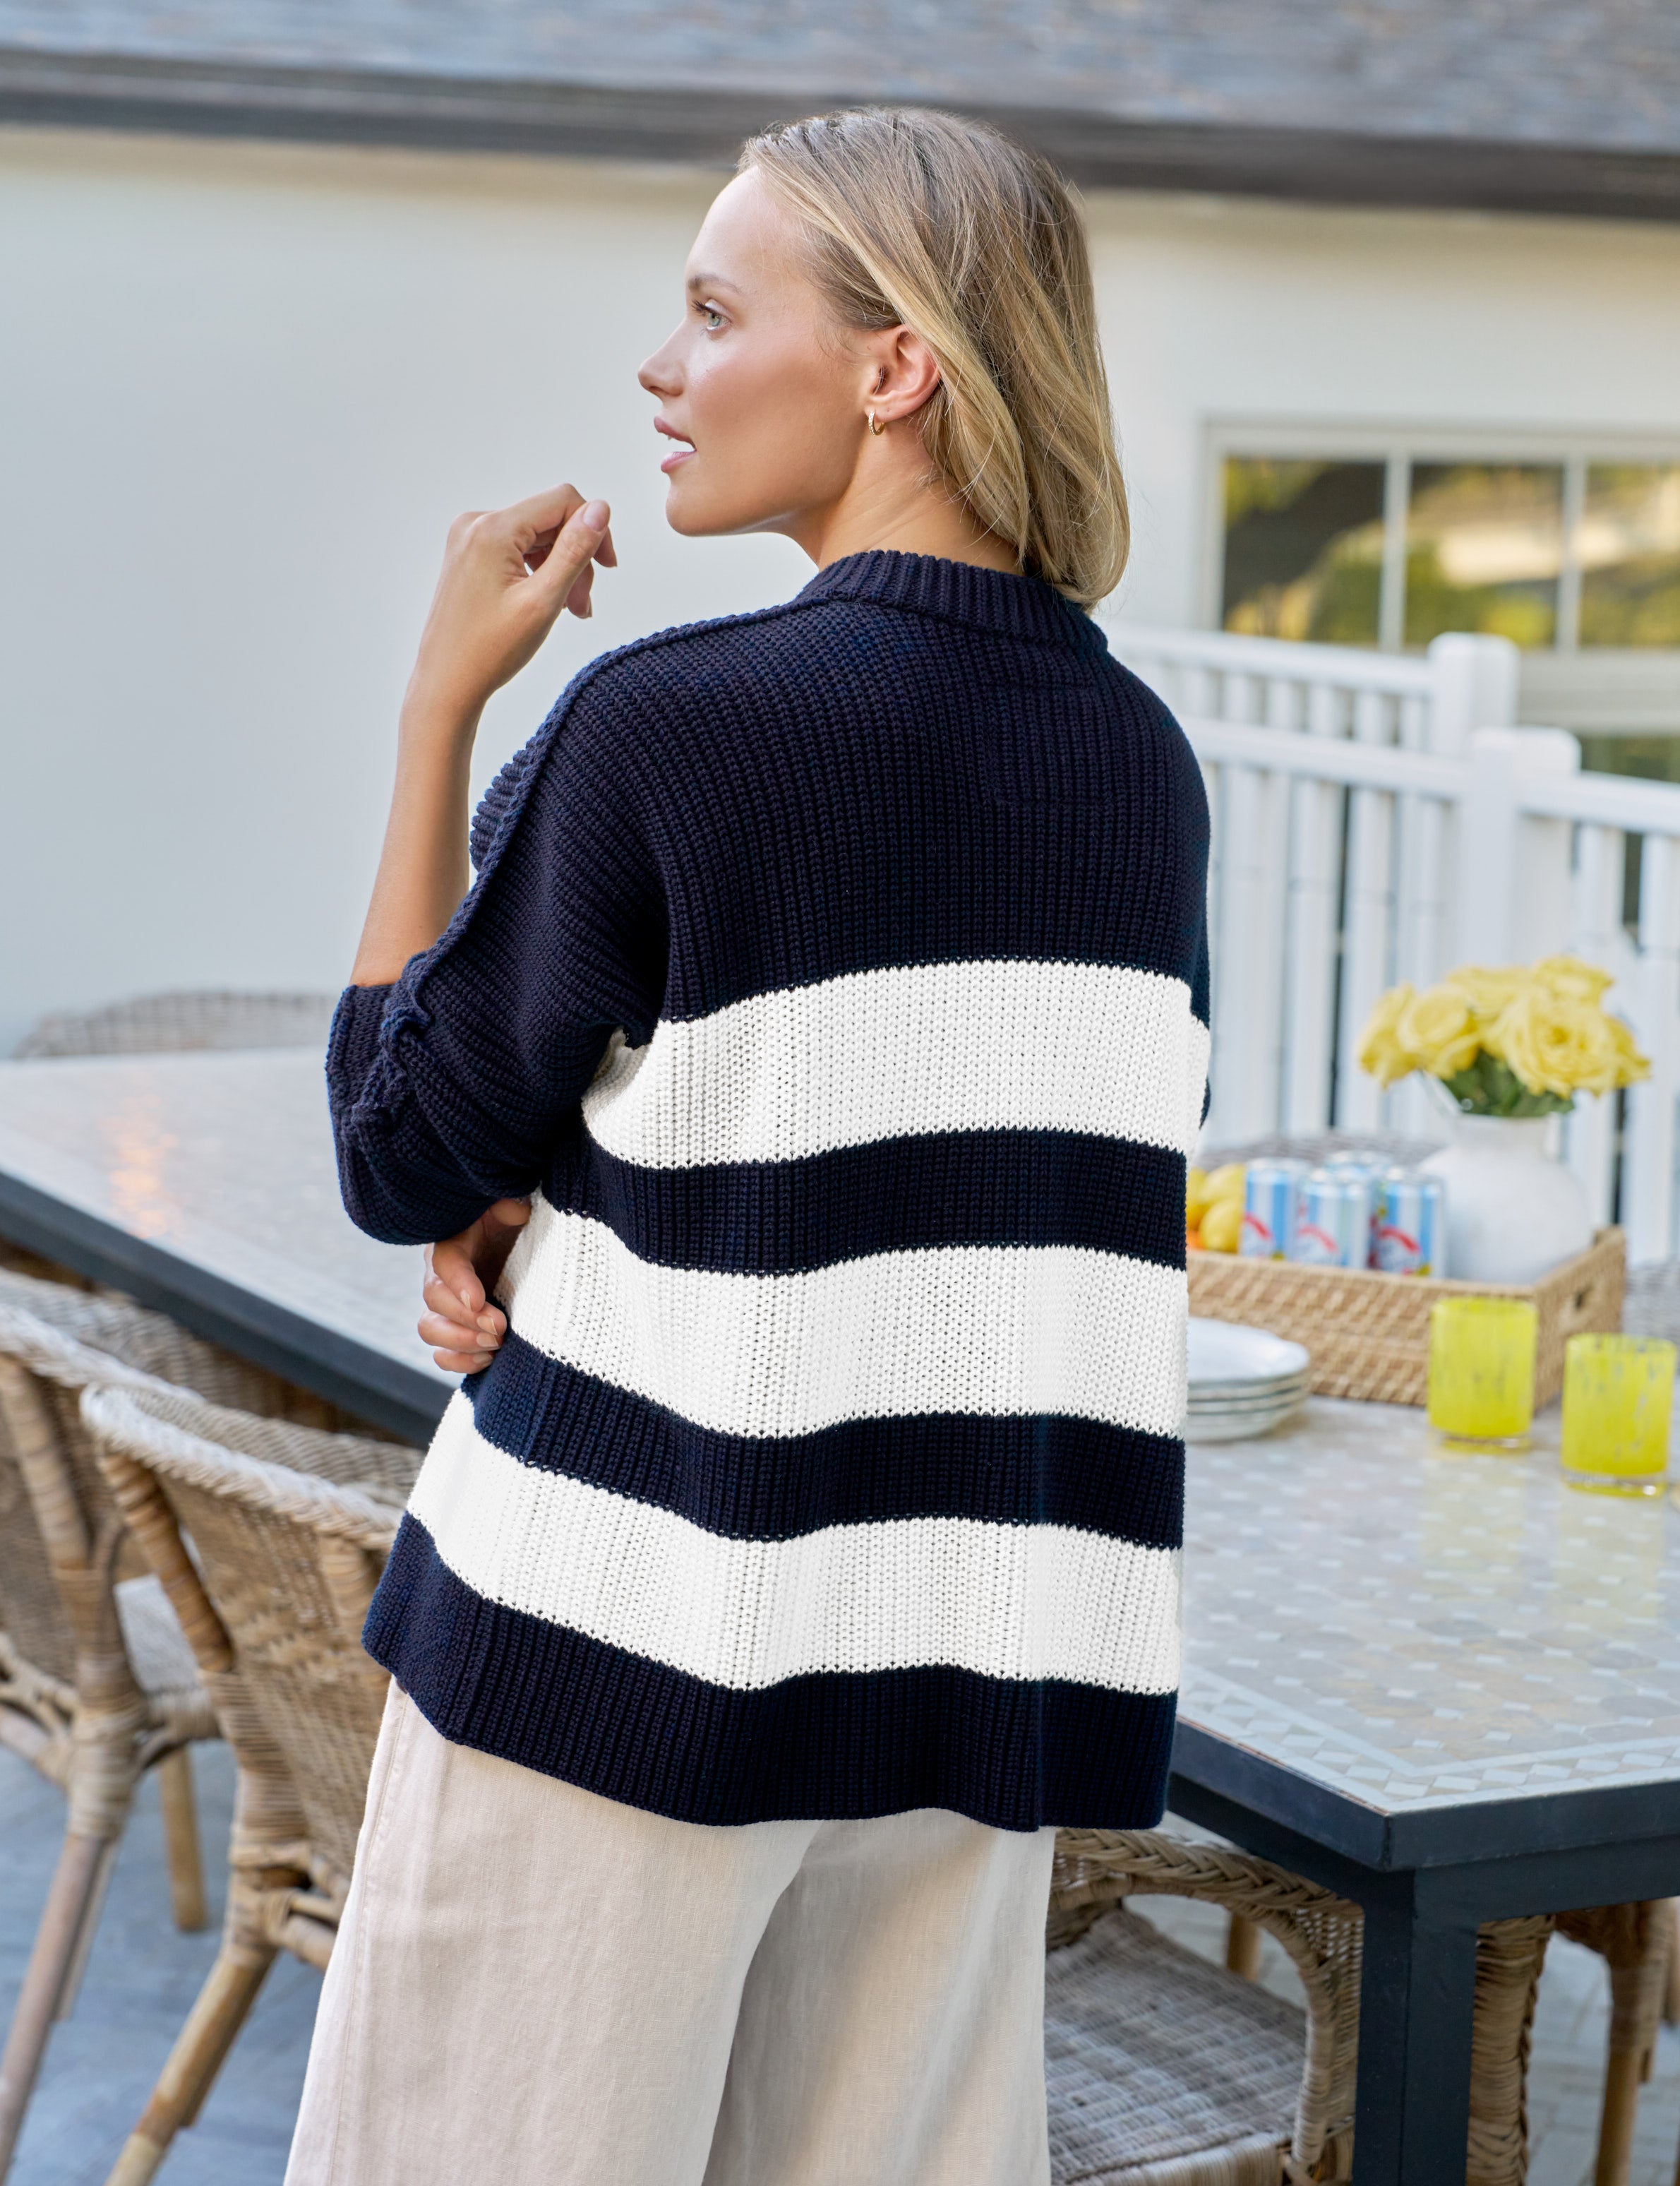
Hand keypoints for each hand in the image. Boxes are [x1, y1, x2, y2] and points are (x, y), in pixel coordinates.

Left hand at [406, 485, 616, 726]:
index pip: (562, 500)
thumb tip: (600, 509)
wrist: (446, 684)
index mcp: (492, 529)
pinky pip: (517, 549)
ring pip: (535, 537)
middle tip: (583, 605)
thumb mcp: (543, 600)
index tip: (608, 568)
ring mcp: (468, 539)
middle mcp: (476, 524)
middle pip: (549, 520)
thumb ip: (574, 550)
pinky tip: (548, 603)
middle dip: (576, 557)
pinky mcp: (468, 555)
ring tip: (570, 610)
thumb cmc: (490, 651)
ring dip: (561, 568)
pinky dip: (539, 572)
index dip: (594, 529)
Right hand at [418, 1198, 531, 1372]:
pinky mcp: (456, 1328)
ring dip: (461, 1342)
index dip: (458, 1282)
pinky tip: (488, 1359)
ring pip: (430, 1328)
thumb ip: (512, 1205)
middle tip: (500, 1327)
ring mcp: (445, 1305)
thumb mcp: (516, 1208)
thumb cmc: (517, 1225)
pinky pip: (441, 1353)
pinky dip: (459, 1361)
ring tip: (495, 1344)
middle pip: (434, 1299)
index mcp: (455, 1240)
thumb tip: (515, 1211)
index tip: (478, 1300)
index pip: (446, 1260)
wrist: (523, 1250)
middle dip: (466, 1318)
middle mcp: (442, 1273)